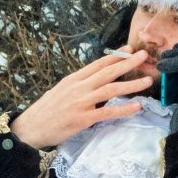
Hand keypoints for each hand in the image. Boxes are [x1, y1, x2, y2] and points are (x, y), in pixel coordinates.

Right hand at [10, 47, 153, 148]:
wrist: (31, 128)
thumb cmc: (45, 111)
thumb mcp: (60, 91)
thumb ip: (77, 86)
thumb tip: (93, 82)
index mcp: (73, 79)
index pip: (97, 64)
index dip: (115, 56)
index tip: (129, 50)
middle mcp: (78, 88)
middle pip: (107, 72)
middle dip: (127, 63)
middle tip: (143, 56)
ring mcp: (81, 103)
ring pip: (110, 90)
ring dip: (131, 85)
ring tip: (147, 80)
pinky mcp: (83, 119)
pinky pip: (107, 113)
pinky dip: (123, 109)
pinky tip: (136, 106)